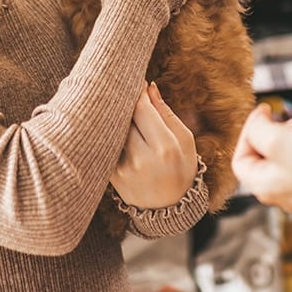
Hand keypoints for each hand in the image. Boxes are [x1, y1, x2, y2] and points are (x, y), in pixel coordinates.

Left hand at [110, 82, 197, 207]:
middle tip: (125, 91)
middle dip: (124, 102)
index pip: (141, 108)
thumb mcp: (185, 140)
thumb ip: (165, 112)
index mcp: (165, 148)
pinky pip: (107, 145)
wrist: (169, 208)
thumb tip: (149, 87)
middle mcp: (141, 158)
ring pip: (113, 130)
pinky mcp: (111, 175)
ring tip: (120, 110)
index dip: (137, 92)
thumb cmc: (181, 168)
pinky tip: (114, 129)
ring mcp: (123, 168)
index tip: (137, 83)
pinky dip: (109, 134)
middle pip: (124, 117)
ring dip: (115, 117)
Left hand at [232, 102, 291, 212]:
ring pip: (284, 163)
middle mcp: (281, 197)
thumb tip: (256, 122)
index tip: (263, 112)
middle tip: (280, 118)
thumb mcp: (278, 138)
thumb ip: (257, 129)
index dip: (246, 132)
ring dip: (287, 141)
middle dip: (267, 135)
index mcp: (264, 187)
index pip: (240, 160)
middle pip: (261, 162)